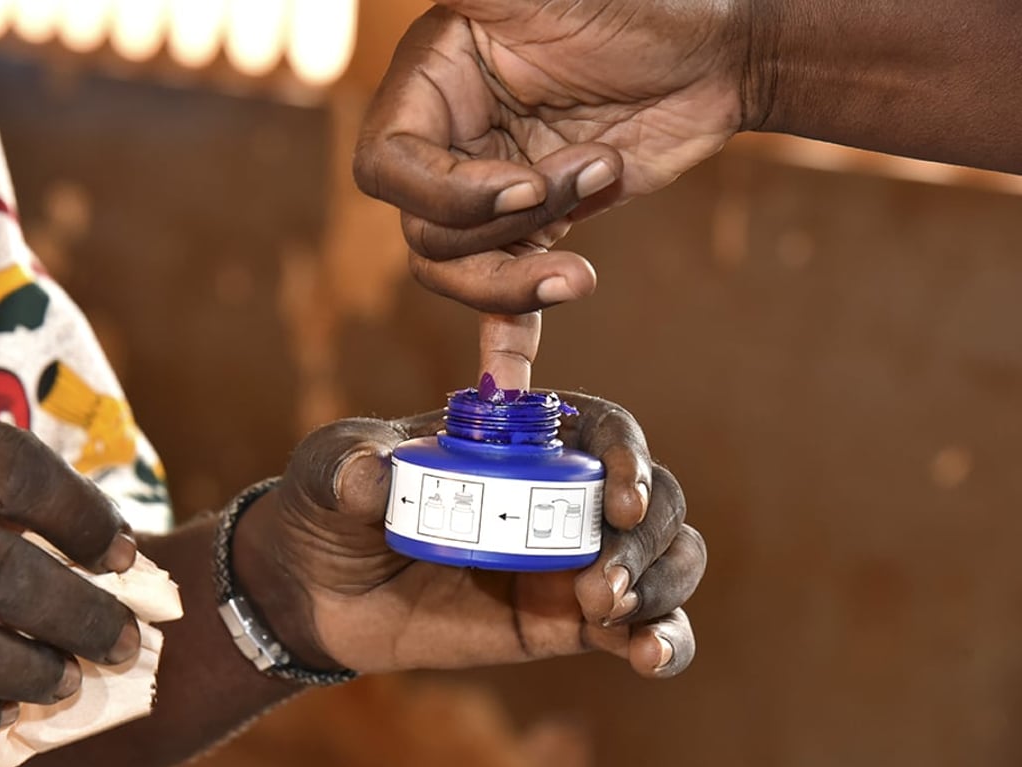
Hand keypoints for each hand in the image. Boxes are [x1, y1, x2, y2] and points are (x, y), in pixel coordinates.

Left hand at [234, 392, 704, 677]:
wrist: (315, 591)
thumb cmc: (329, 506)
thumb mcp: (327, 472)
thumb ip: (348, 468)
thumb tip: (373, 478)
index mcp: (521, 438)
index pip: (603, 429)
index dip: (627, 454)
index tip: (618, 498)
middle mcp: (561, 492)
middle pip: (654, 497)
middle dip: (648, 536)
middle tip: (601, 581)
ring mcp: (570, 559)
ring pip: (667, 559)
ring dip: (662, 585)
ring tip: (607, 610)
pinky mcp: (565, 622)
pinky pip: (640, 630)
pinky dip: (665, 642)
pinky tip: (650, 657)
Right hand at [353, 0, 747, 312]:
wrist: (721, 53)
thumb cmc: (640, 4)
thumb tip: (446, 4)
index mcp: (432, 89)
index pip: (389, 168)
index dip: (448, 193)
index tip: (522, 186)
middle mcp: (452, 148)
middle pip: (426, 235)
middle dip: (508, 228)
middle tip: (589, 174)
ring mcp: (495, 200)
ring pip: (461, 276)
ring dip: (522, 276)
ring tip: (587, 251)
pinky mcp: (540, 236)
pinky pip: (505, 302)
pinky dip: (506, 341)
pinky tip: (512, 384)